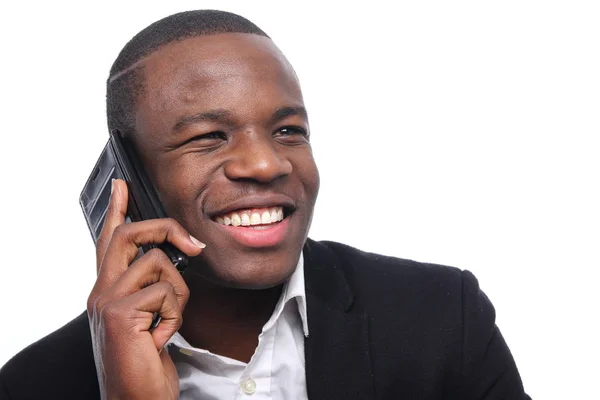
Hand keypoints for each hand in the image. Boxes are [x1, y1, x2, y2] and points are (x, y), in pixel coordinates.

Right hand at [87, 179, 204, 399]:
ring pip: (158, 263)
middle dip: (166, 229)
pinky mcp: (119, 314)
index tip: (123, 185)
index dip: (117, 211)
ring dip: (178, 294)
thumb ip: (154, 289)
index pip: (109, 241)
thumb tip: (179, 258)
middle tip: (194, 245)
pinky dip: (176, 315)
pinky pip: (165, 292)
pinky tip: (162, 338)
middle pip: (129, 235)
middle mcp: (100, 291)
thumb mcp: (151, 319)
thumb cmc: (147, 362)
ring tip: (167, 324)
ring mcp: (106, 301)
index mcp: (108, 290)